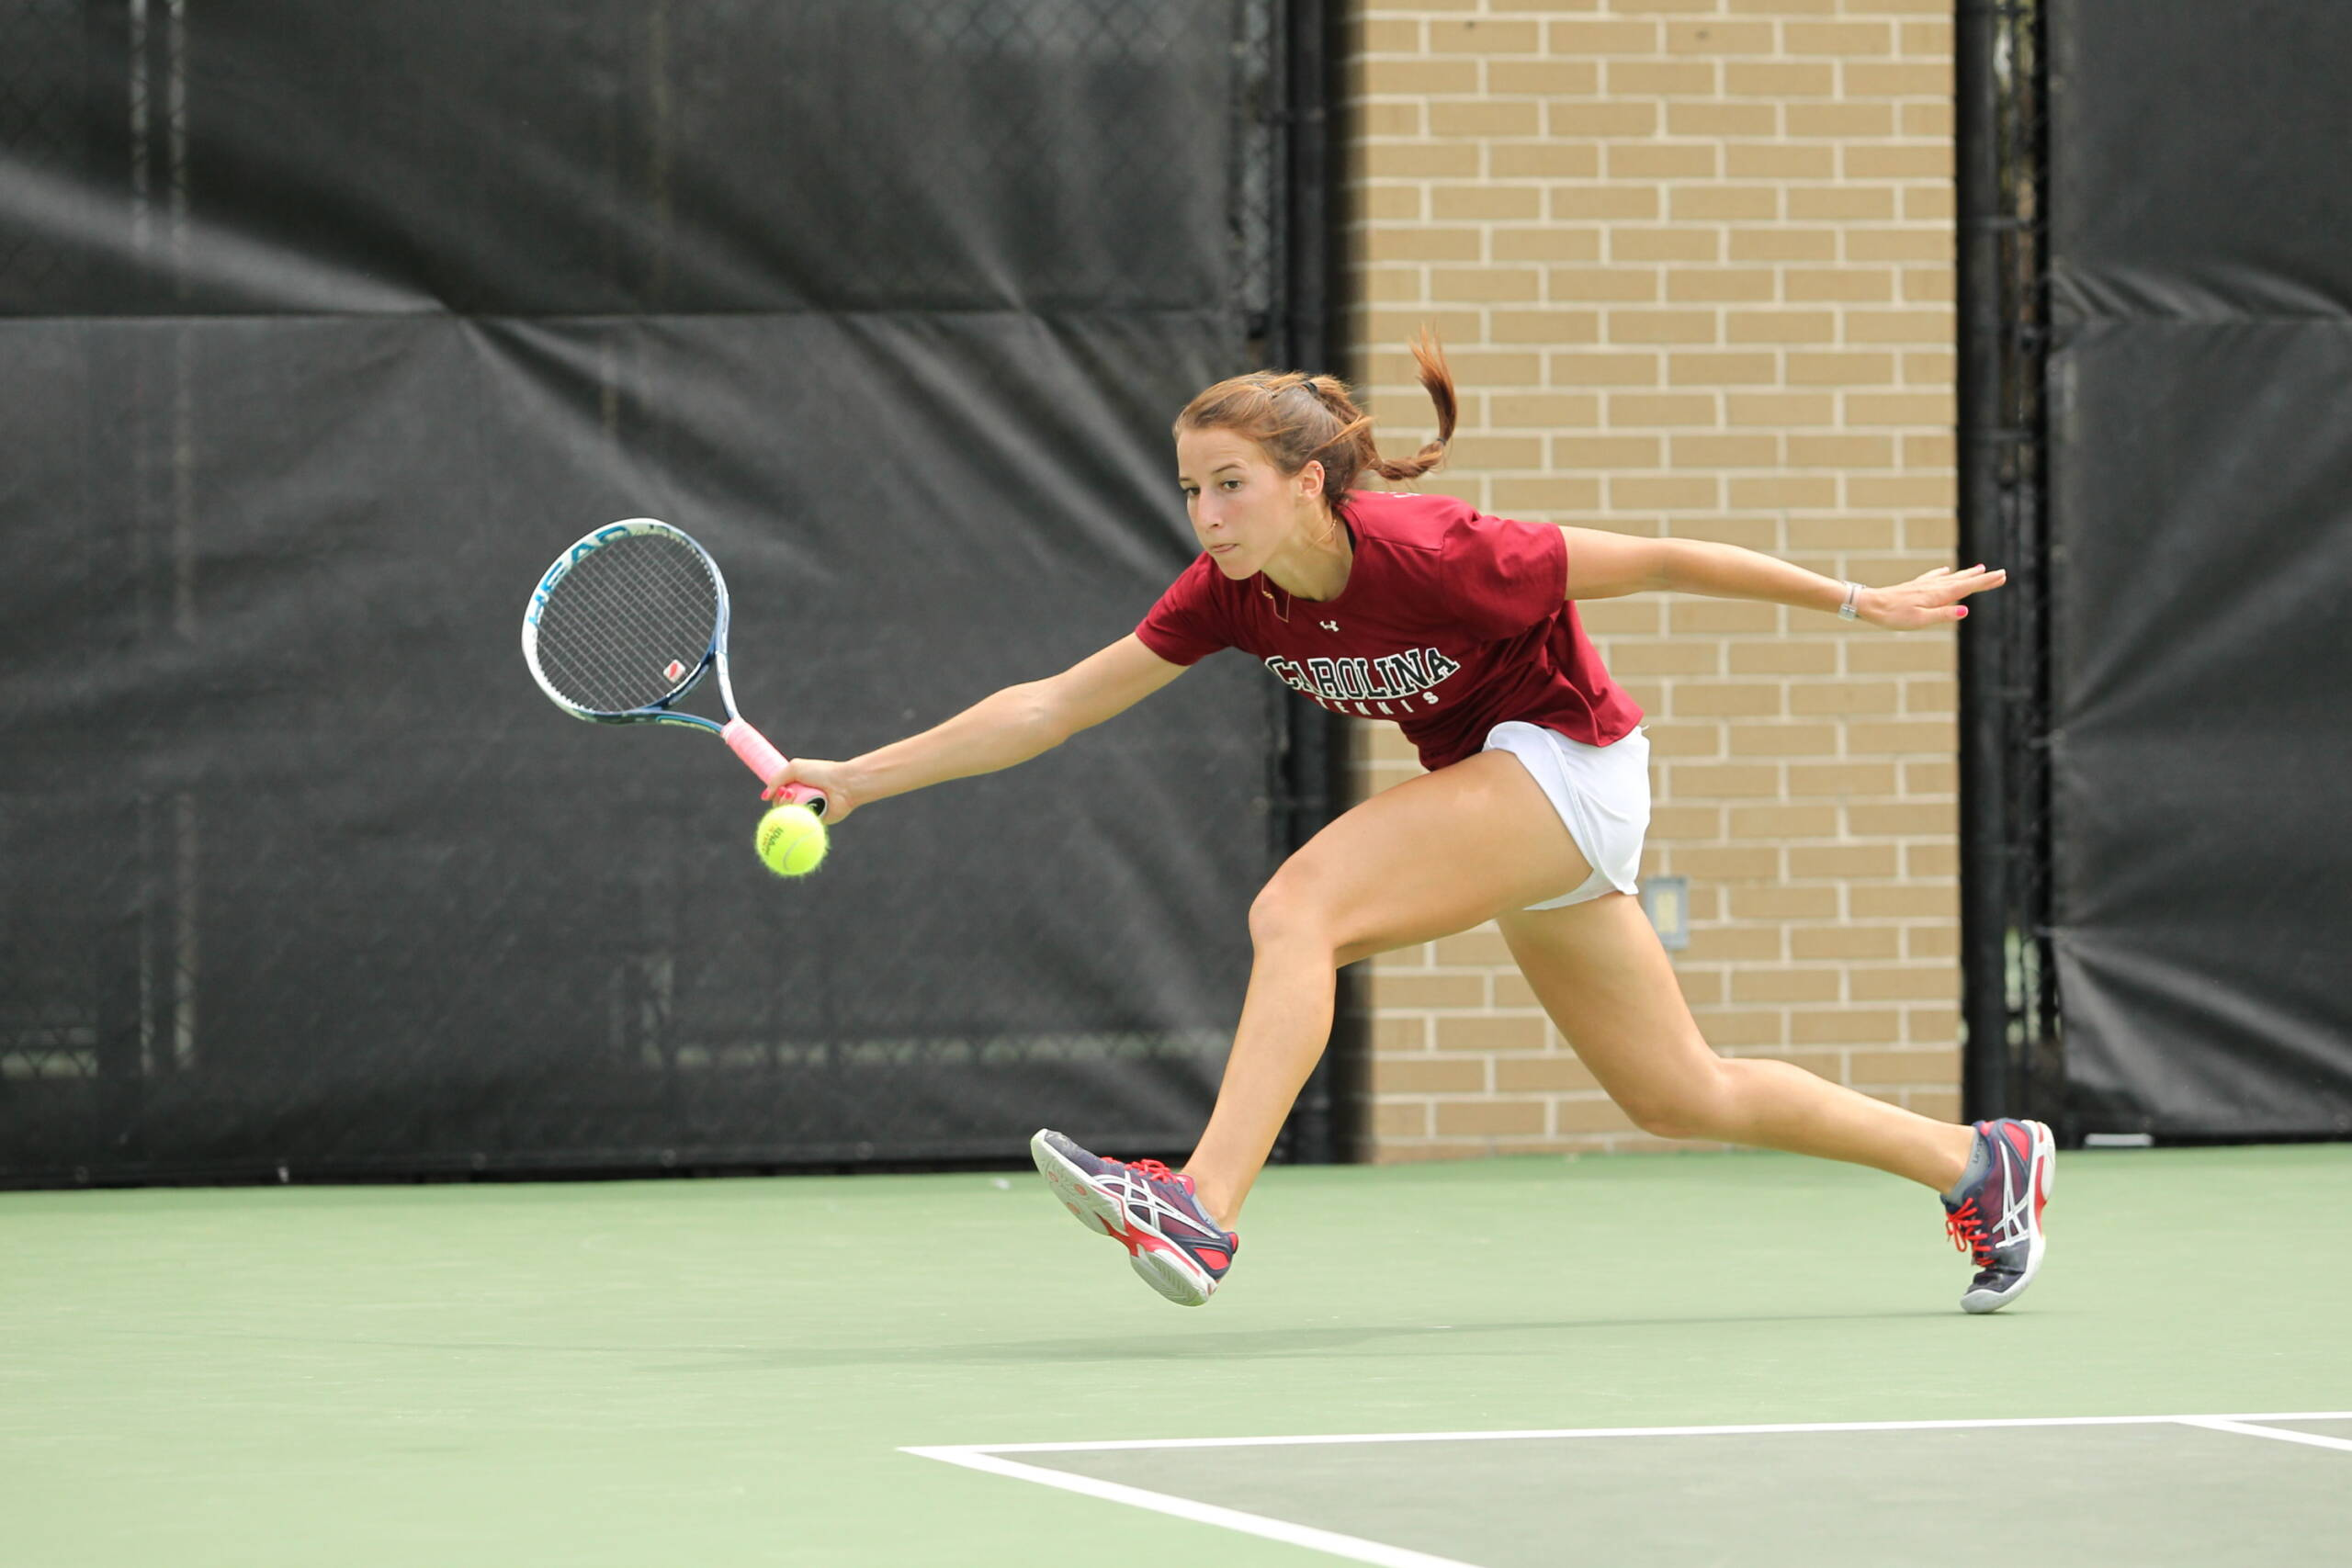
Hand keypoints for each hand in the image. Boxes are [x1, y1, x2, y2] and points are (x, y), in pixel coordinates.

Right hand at [763, 757, 859, 822]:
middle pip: (780, 808)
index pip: (777, 796)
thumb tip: (764, 797)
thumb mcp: (795, 768)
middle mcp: (800, 800)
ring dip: (789, 806)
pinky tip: (801, 811)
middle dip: (781, 800)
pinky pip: (801, 825)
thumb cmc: (821, 772)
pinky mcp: (815, 822)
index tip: (778, 789)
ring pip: (788, 817)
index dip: (775, 794)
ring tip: (796, 796)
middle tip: (790, 792)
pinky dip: (798, 819)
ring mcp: (807, 811)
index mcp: (796, 787)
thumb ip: (776, 780)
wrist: (843, 784)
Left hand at [1861, 563, 2007, 629]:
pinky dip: (1942, 573)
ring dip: (1966, 574)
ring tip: (1980, 568)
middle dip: (1981, 578)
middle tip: (2000, 573)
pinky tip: (1944, 570)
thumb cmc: (1893, 616)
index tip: (2001, 576)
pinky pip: (1933, 577)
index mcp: (1937, 595)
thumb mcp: (1920, 620)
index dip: (1984, 582)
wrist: (1869, 604)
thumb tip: (1966, 610)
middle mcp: (1932, 587)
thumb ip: (1943, 614)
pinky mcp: (1913, 586)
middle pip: (1961, 581)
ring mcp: (1923, 585)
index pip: (1966, 588)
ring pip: (1950, 578)